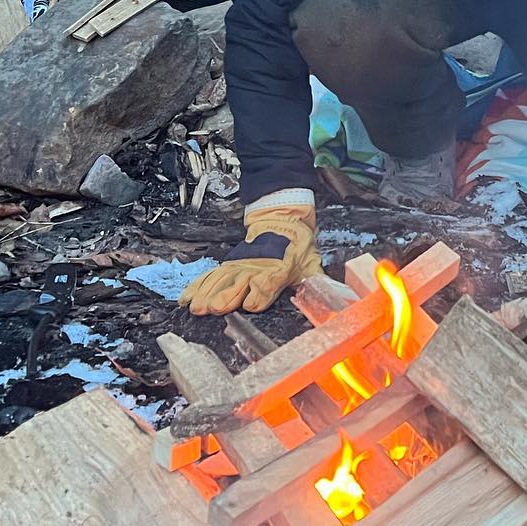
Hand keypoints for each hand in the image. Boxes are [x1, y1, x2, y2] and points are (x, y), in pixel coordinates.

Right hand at [178, 200, 323, 315]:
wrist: (281, 217)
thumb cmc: (296, 244)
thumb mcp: (311, 261)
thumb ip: (320, 281)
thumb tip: (339, 295)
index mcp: (277, 269)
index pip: (267, 283)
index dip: (260, 293)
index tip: (252, 304)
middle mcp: (255, 268)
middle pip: (238, 283)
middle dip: (226, 296)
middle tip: (213, 308)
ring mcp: (239, 265)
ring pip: (221, 280)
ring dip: (207, 294)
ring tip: (196, 307)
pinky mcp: (229, 264)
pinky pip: (211, 276)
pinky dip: (198, 286)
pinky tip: (187, 297)